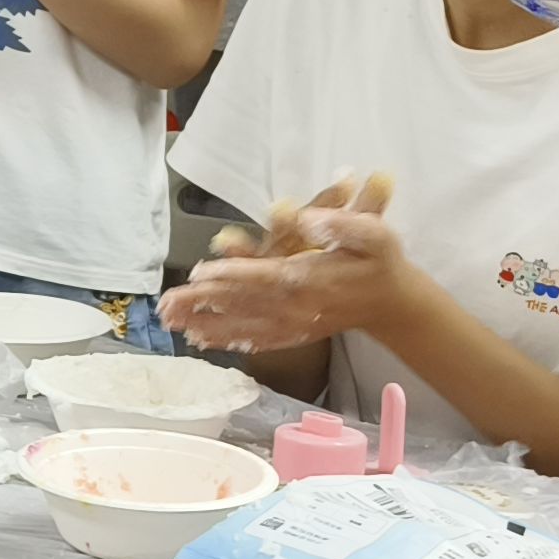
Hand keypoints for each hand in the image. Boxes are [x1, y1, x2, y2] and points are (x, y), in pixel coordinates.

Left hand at [159, 180, 411, 353]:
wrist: (391, 300)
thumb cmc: (379, 261)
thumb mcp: (373, 234)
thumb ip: (343, 224)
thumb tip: (308, 218)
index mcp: (311, 279)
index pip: (264, 277)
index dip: (232, 274)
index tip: (201, 273)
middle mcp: (296, 306)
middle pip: (243, 303)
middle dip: (202, 302)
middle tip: (167, 304)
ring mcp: (293, 323)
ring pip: (242, 324)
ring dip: (205, 323)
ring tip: (172, 323)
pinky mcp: (293, 333)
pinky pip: (255, 339)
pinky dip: (228, 340)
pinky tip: (202, 340)